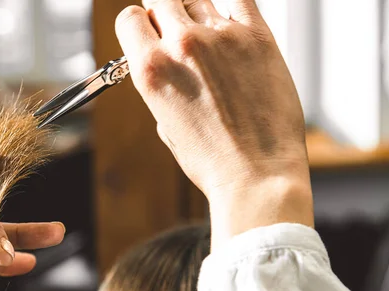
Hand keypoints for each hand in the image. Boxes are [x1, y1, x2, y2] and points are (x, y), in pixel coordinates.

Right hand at [115, 0, 313, 247]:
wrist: (256, 175)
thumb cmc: (211, 160)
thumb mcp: (165, 124)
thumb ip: (161, 85)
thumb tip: (167, 64)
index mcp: (150, 69)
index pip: (130, 17)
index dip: (139, 25)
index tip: (149, 32)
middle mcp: (182, 45)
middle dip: (164, 14)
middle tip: (177, 34)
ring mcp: (221, 36)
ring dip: (196, 13)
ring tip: (209, 42)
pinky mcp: (258, 36)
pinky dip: (231, 7)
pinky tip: (232, 26)